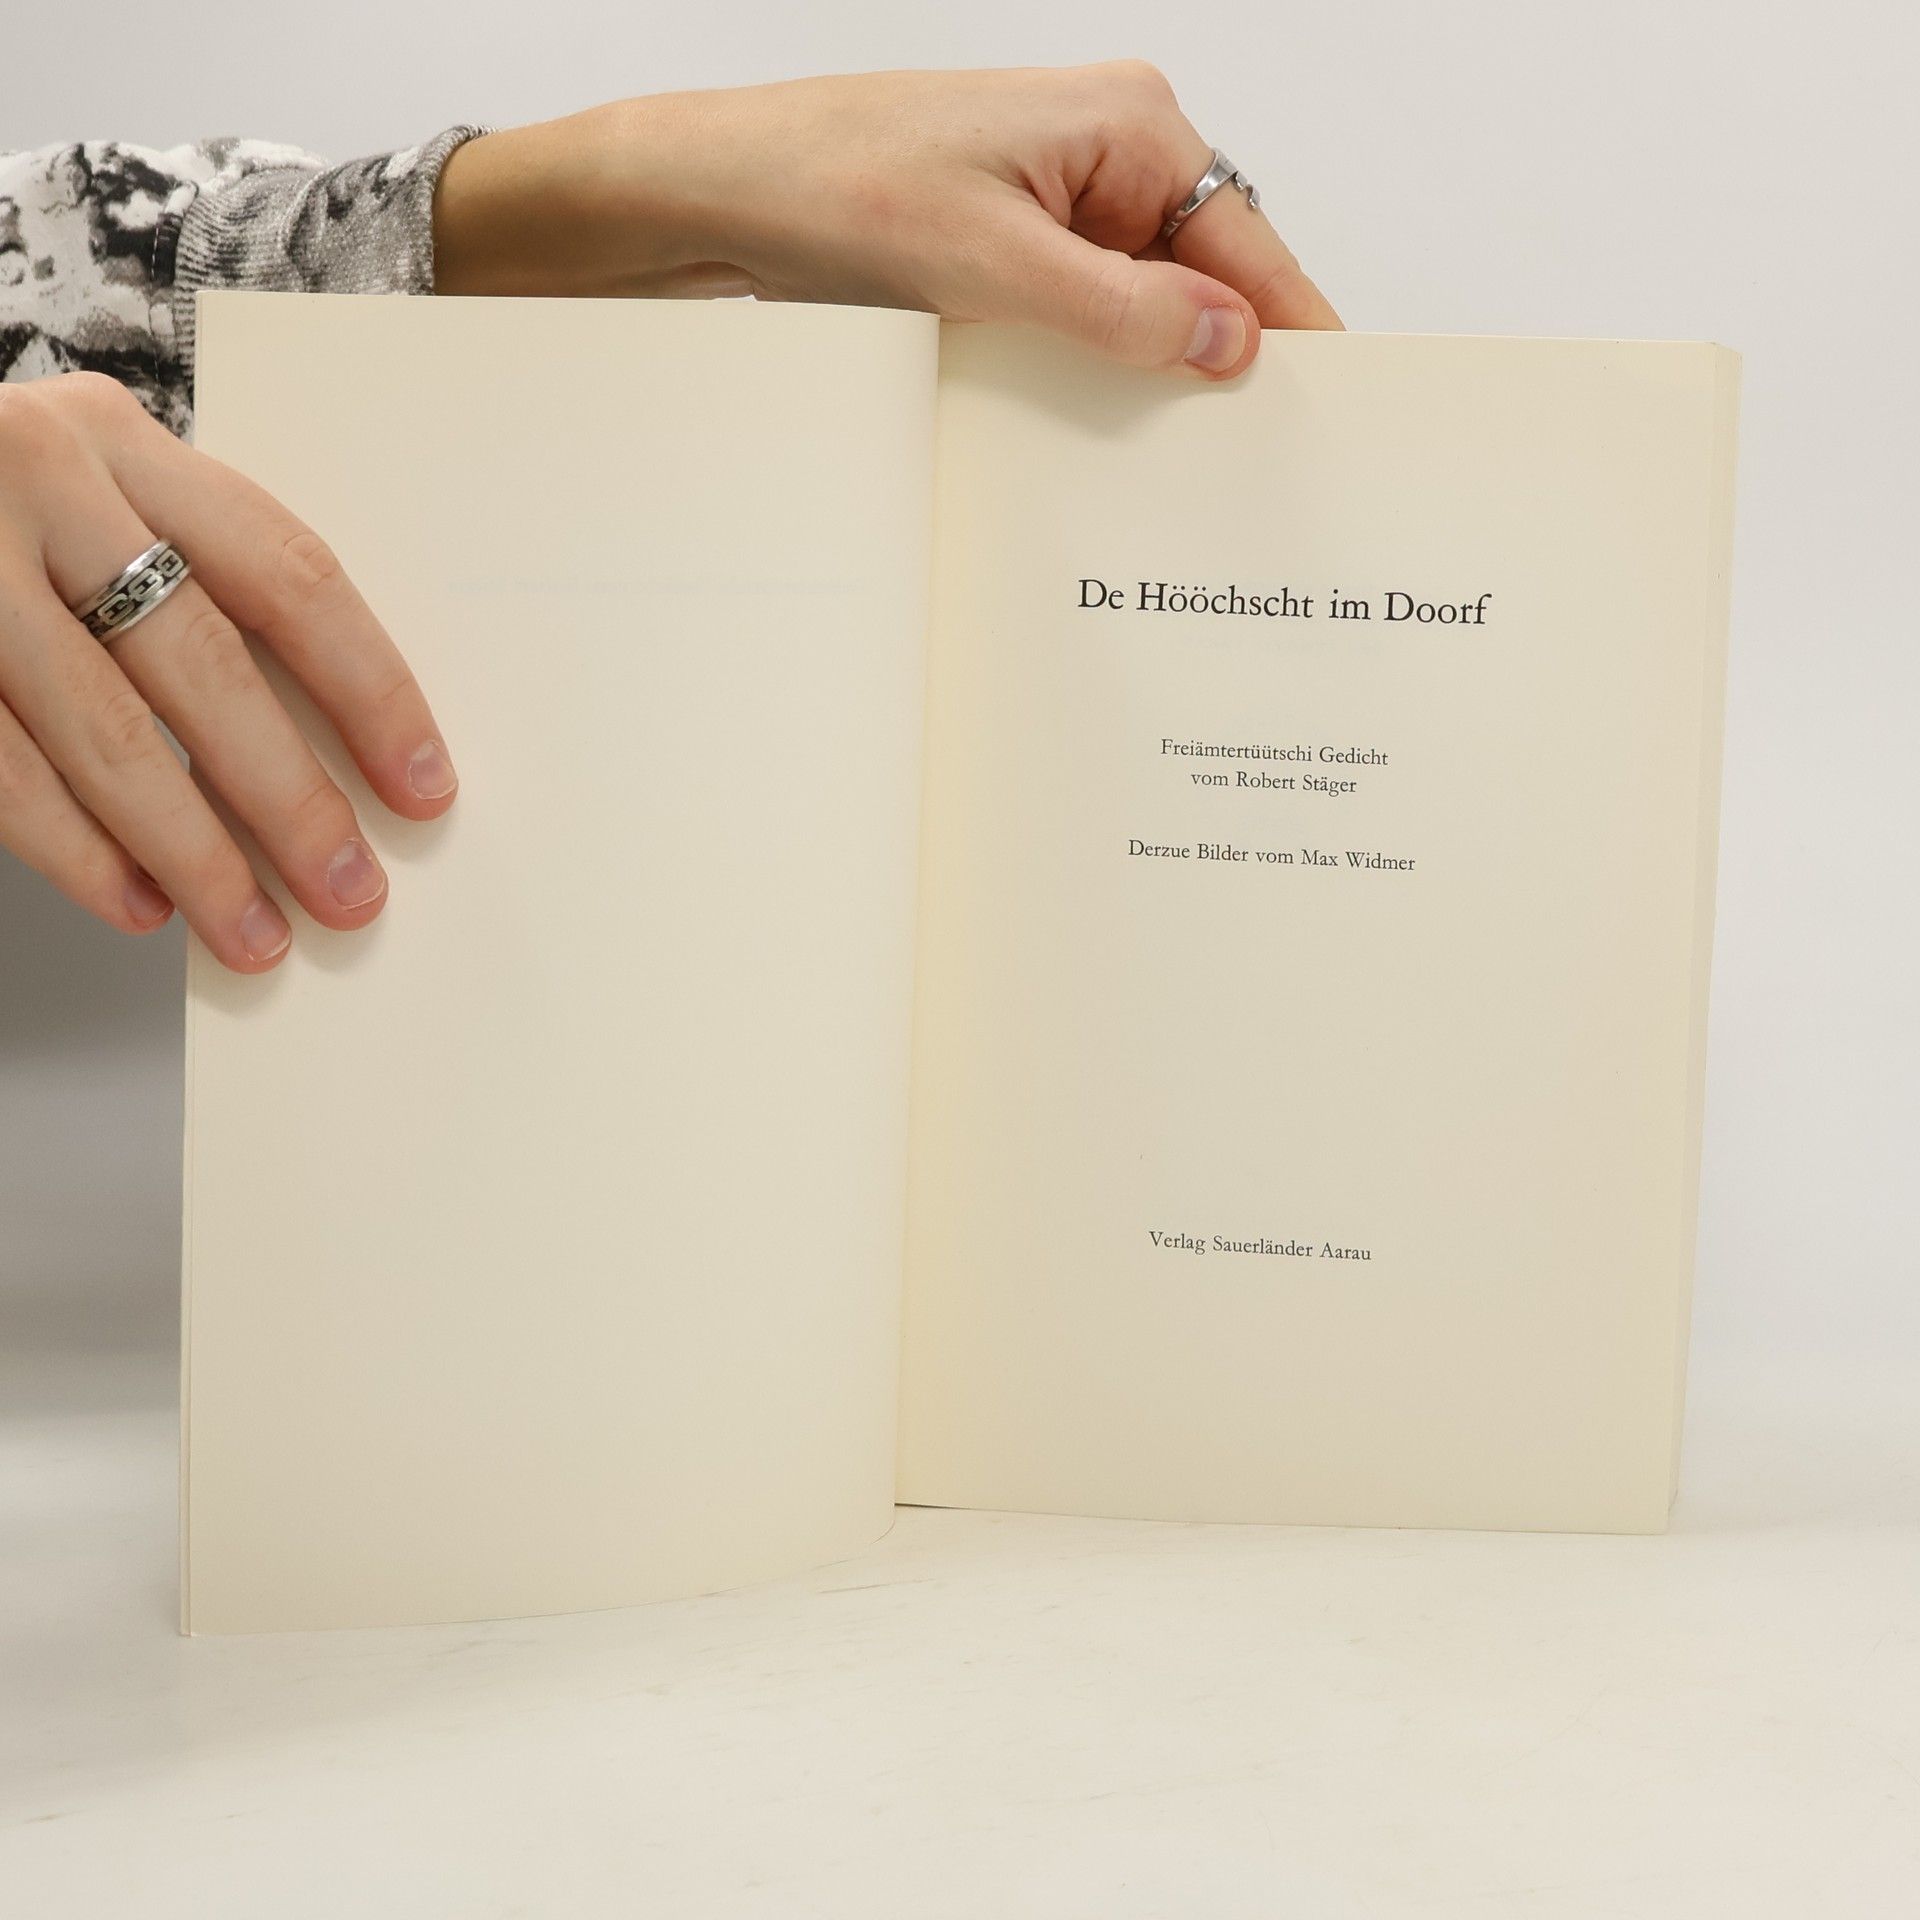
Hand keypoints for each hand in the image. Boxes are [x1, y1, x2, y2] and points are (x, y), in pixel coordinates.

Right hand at [0, 373, 457, 969]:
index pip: (289, 578)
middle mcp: (41, 485)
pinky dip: (78, 852)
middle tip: (349, 890)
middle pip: (205, 663)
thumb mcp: (88, 496)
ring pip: (106, 732)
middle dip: (292, 799)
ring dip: (194, 853)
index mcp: (122, 443)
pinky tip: (139, 903)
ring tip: (253, 931)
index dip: (369, 692)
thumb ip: (186, 583)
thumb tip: (317, 757)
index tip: (422, 786)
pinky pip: (4, 768)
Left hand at [433, 62, 1340, 377]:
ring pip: (1140, 303)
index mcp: (1128, 124)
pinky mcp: (1010, 236)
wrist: (714, 188)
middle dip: (1217, 365)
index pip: (1250, 245)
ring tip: (1166, 463)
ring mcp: (1055, 195)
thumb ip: (1123, 310)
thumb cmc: (834, 187)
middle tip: (1239, 466)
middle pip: (1204, 276)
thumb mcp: (993, 263)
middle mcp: (1105, 150)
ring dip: (1144, 374)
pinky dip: (1087, 366)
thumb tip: (1230, 344)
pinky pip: (1081, 312)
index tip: (1327, 415)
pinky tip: (1085, 425)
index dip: (1290, 334)